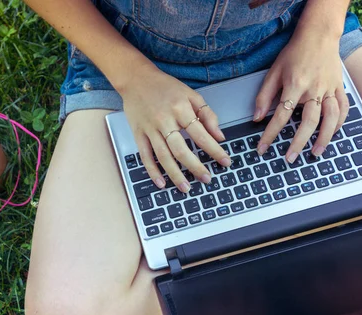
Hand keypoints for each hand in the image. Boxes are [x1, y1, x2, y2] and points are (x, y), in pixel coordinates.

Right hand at [119, 63, 231, 192]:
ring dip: (175, 174)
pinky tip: (161, 183)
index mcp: (180, 108)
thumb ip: (207, 114)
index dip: (215, 150)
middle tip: (207, 179)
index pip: (201, 134)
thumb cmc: (165, 87)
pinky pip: (145, 156)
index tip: (225, 161)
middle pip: (181, 149)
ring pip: (163, 156)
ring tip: (186, 188)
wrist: (136, 79)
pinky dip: (152, 171)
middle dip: (195, 167)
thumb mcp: (190, 94)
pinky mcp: (138, 134)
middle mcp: (164, 120)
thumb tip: (219, 136)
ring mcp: (150, 129)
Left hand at [253, 28, 348, 162]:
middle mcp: (314, 89)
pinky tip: (332, 134)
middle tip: (289, 158)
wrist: (319, 35)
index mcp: (295, 85)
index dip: (270, 134)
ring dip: (324, 137)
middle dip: (298, 142)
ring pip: (330, 118)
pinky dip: (340, 123)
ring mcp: (329, 89)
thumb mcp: (274, 72)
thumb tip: (257, 117)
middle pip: (308, 121)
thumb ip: (264, 95)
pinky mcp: (339, 87)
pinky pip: (344, 108)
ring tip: (315, 152)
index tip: (262, 148)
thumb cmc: (294, 53)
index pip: (281, 115)